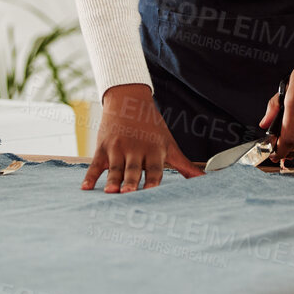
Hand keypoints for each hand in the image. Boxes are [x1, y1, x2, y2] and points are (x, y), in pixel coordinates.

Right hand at [83, 84, 203, 191]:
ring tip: (110, 192)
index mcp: (153, 151)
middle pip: (132, 169)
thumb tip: (207, 181)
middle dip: (130, 181)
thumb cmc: (152, 128)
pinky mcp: (103, 147)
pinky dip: (90, 176)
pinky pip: (95, 164)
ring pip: (114, 167)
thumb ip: (185, 166)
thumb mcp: (169, 145)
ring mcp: (118, 148)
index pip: (154, 169)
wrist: (128, 100)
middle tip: (128, 193)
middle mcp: (135, 150)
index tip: (152, 192)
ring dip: (112, 180)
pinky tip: (86, 188)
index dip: (153, 180)